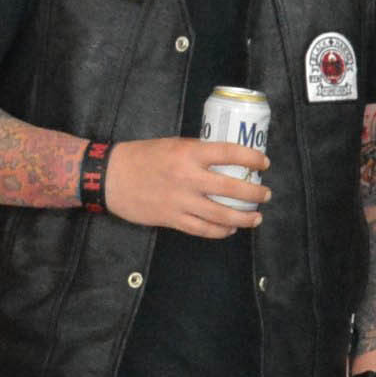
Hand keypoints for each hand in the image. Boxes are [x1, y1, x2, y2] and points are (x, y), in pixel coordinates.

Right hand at [103, 139, 266, 239]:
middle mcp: (188, 177)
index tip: (264, 163)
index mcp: (189, 152)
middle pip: (232, 188)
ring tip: (256, 217)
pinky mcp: (172, 219)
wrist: (110, 177)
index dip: (252, 158)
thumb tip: (224, 161)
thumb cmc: (140, 156)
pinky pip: (203, 229)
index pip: (230, 153)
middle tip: (265, 194)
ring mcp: (181, 201)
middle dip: (254, 193)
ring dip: (243, 217)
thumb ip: (196, 152)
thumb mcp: (171, 144)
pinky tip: (229, 230)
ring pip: (221, 214)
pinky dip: (220, 231)